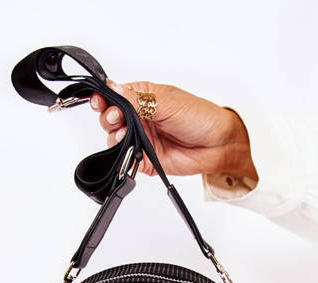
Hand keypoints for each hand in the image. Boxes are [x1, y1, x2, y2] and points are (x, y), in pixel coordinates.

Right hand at [90, 79, 257, 180]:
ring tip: (123, 133)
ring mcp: (141, 138)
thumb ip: (138, 99)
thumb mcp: (167, 102)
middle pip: (110, 118)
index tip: (99, 101)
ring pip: (115, 139)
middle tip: (116, 118)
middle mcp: (139, 118)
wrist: (218, 145)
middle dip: (108, 118)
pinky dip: (124, 156)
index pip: (114, 96)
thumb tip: (113, 88)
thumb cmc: (200, 116)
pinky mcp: (145, 159)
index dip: (104, 98)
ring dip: (114, 136)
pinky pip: (127, 160)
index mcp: (142, 97)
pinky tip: (129, 150)